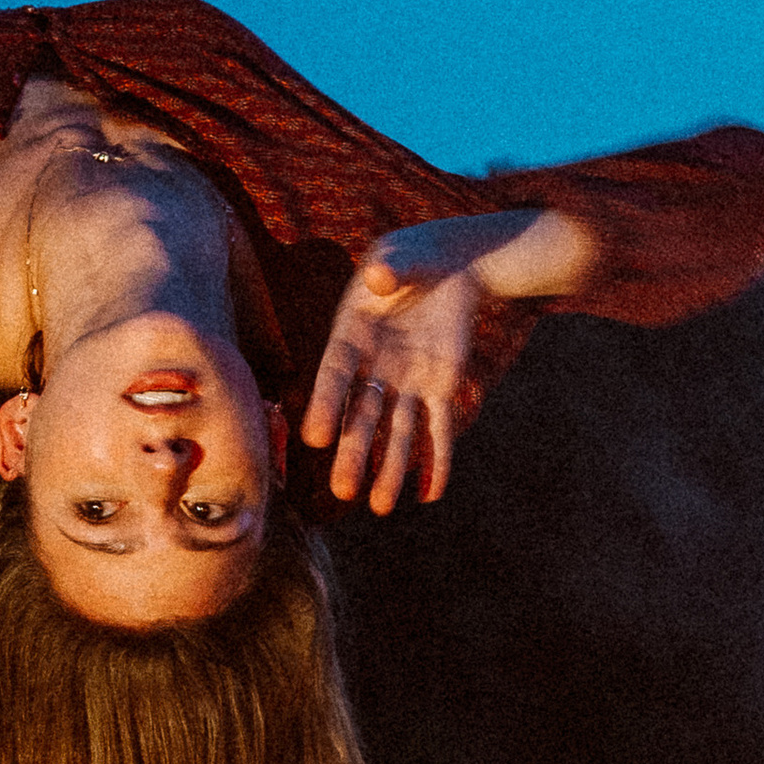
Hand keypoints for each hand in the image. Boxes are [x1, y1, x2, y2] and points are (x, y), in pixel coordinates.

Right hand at [302, 208, 593, 511]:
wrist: (450, 264)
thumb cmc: (414, 255)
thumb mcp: (401, 256)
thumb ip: (391, 268)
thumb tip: (378, 277)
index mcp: (352, 336)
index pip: (335, 376)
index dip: (324, 405)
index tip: (313, 438)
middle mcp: (374, 367)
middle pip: (361, 416)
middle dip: (353, 453)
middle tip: (342, 492)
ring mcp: (407, 382)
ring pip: (397, 432)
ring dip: (390, 469)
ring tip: (382, 508)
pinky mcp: (440, 388)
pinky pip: (438, 428)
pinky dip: (437, 460)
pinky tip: (431, 494)